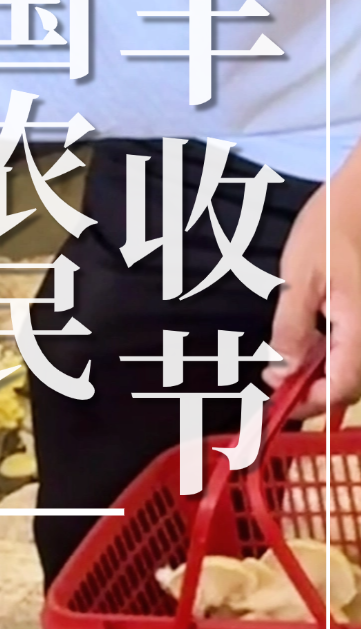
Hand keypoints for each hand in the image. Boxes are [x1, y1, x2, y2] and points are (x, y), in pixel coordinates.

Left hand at [267, 171, 360, 416]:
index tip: (277, 399)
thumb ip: (290, 330)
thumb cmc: (331, 227)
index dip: (308, 402)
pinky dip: (329, 349)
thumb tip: (282, 372)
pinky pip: (353, 345)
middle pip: (349, 384)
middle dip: (311, 387)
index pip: (341, 388)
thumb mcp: (297, 279)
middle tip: (276, 374)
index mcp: (360, 327)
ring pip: (350, 366)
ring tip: (288, 351)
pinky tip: (309, 332)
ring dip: (319, 369)